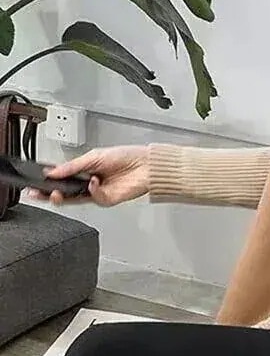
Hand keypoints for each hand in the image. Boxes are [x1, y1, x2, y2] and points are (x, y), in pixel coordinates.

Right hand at [27, 145, 148, 206]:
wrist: (147, 165)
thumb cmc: (127, 156)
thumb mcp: (94, 156)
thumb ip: (73, 166)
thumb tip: (53, 171)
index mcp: (85, 170)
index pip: (62, 178)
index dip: (49, 181)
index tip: (36, 183)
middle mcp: (89, 182)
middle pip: (65, 192)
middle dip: (50, 193)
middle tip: (38, 193)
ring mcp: (98, 192)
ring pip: (75, 199)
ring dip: (64, 196)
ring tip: (57, 192)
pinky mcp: (108, 199)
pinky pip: (94, 198)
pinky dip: (92, 190)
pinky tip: (93, 182)